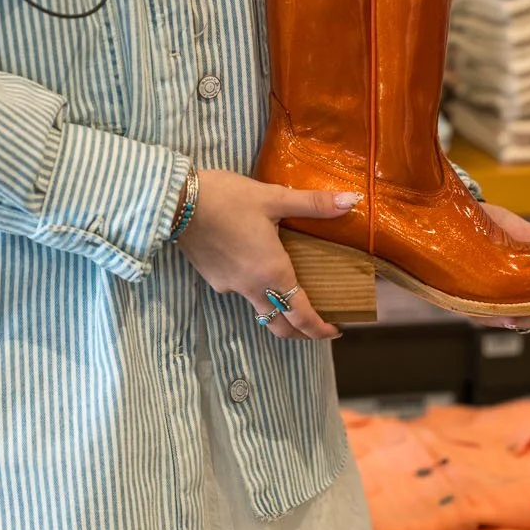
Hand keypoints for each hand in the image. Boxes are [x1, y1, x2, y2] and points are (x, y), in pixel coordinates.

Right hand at [174, 169, 358, 341]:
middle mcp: (251, 288)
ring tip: (293, 295)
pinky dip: (257, 291)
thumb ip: (313, 204)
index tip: (335, 331)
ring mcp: (229, 286)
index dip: (320, 329)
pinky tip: (260, 268)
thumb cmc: (228, 198)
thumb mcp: (273, 198)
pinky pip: (241, 293)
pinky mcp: (213, 279)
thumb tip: (352, 201)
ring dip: (279, 312)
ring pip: (259, 311)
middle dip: (301, 331)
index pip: (300, 316)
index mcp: (271, 273)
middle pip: (280, 325)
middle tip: (318, 325)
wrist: (176, 202)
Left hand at [475, 202, 529, 330]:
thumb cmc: (490, 223)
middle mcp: (510, 298)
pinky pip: (489, 317)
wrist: (457, 212)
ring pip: (521, 319)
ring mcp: (491, 303)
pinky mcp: (470, 302)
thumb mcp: (528, 233)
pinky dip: (506, 318)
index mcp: (526, 284)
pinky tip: (519, 317)